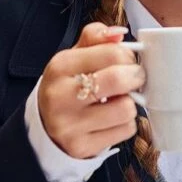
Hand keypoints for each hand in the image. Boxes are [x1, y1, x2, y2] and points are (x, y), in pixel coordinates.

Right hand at [38, 23, 144, 158]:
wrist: (46, 126)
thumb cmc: (67, 86)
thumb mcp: (74, 57)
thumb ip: (96, 38)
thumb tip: (119, 33)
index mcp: (59, 67)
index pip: (111, 53)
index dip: (128, 56)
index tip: (127, 61)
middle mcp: (60, 96)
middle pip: (119, 80)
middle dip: (136, 77)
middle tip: (133, 78)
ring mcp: (69, 125)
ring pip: (126, 109)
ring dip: (130, 104)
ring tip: (118, 100)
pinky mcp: (82, 147)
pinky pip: (125, 131)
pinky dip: (125, 124)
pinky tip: (112, 120)